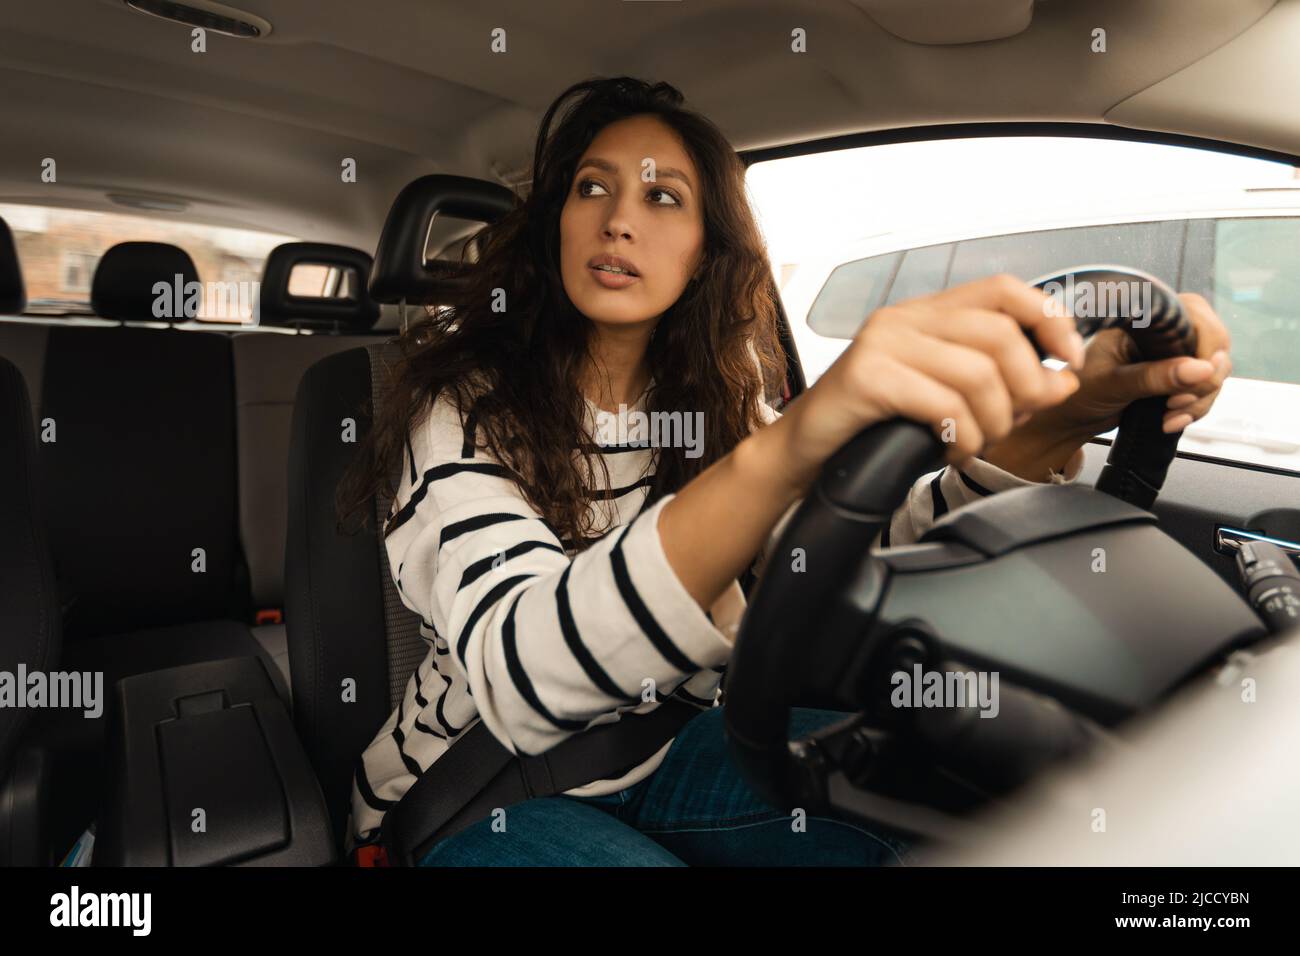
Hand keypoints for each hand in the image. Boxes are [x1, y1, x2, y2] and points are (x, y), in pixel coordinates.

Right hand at [775, 273, 1084, 494]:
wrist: (801, 452)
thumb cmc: (869, 425)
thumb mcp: (942, 398)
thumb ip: (999, 384)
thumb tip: (1060, 380)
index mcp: (924, 314)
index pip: (1004, 291)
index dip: (1049, 320)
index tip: (1068, 362)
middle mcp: (904, 319)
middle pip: (1000, 335)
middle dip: (1026, 387)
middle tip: (1014, 423)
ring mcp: (883, 344)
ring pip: (979, 373)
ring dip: (993, 422)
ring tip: (976, 443)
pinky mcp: (868, 377)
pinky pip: (944, 405)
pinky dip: (962, 438)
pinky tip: (949, 452)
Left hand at [981, 293, 1231, 479]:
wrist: (1068, 418)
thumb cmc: (1077, 391)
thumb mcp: (1113, 383)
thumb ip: (1155, 376)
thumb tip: (1201, 369)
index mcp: (1143, 319)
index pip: (1197, 317)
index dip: (1207, 347)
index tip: (1200, 376)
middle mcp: (1161, 332)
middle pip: (1214, 345)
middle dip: (1205, 380)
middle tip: (1178, 403)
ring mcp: (1171, 355)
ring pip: (1213, 372)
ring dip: (1199, 399)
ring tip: (1170, 416)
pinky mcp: (1174, 379)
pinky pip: (1203, 391)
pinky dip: (1194, 408)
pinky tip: (1171, 421)